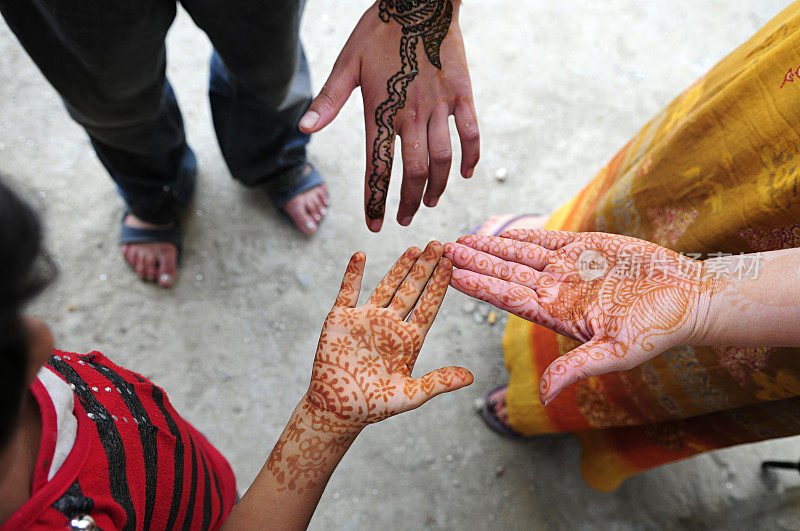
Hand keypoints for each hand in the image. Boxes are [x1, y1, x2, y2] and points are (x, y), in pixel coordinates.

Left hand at [299, 1, 478, 231]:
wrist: (420, 0)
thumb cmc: (378, 31)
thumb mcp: (346, 63)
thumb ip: (328, 100)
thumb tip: (303, 128)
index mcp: (381, 109)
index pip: (377, 166)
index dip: (375, 199)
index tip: (374, 224)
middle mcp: (412, 113)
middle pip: (414, 171)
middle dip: (408, 202)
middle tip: (404, 219)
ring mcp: (441, 105)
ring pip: (443, 159)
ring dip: (437, 187)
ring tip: (431, 202)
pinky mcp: (462, 95)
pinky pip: (471, 133)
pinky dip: (470, 157)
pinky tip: (465, 174)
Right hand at [304, 241, 473, 432]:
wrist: (337, 409)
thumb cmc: (374, 405)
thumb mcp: (410, 395)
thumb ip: (438, 382)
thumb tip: (471, 377)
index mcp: (408, 339)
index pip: (428, 306)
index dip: (439, 285)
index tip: (452, 263)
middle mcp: (390, 324)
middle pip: (412, 290)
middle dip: (425, 268)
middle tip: (439, 244)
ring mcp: (366, 319)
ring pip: (386, 286)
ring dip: (399, 267)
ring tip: (414, 247)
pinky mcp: (341, 319)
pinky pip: (347, 291)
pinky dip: (352, 274)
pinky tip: (360, 255)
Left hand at [444, 230, 723, 404]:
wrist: (688, 298)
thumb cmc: (657, 328)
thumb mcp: (615, 353)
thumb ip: (576, 368)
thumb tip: (543, 396)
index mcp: (558, 314)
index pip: (508, 297)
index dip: (478, 285)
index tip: (450, 275)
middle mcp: (558, 291)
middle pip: (505, 274)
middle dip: (474, 263)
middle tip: (441, 251)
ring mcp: (571, 269)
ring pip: (520, 256)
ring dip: (491, 247)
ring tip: (461, 241)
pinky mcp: (587, 249)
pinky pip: (548, 240)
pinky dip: (524, 235)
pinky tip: (500, 233)